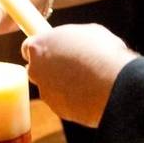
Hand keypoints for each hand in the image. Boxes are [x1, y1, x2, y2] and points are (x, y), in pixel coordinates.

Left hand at [23, 24, 137, 127]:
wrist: (114, 84)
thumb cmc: (102, 52)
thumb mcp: (89, 32)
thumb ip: (73, 38)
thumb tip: (76, 43)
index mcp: (39, 46)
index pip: (29, 47)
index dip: (44, 47)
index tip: (55, 49)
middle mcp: (36, 70)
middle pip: (37, 69)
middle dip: (51, 67)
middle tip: (73, 64)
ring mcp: (46, 93)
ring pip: (52, 88)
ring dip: (65, 84)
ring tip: (90, 79)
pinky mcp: (59, 110)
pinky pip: (65, 102)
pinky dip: (75, 99)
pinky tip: (93, 93)